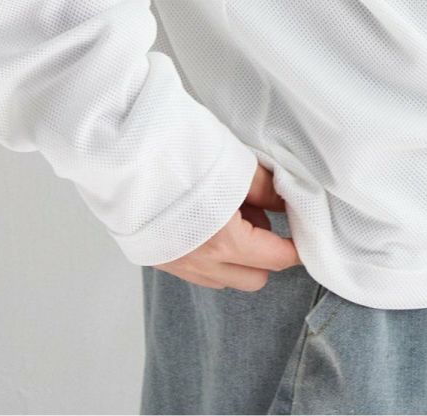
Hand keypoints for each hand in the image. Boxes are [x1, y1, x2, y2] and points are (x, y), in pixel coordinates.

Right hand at [150, 160, 302, 291]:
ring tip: (228, 214)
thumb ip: (267, 190)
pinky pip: (198, 270)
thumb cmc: (180, 150)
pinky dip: (210, 254)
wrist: (123, 149)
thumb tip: (290, 203)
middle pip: (254, 278)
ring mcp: (176, 263)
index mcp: (225, 240)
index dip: (295, 247)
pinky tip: (205, 221)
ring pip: (224, 278)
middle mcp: (200, 262)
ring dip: (237, 256)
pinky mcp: (157, 257)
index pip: (276, 258)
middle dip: (266, 254)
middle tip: (261, 215)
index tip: (303, 234)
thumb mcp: (236, 164)